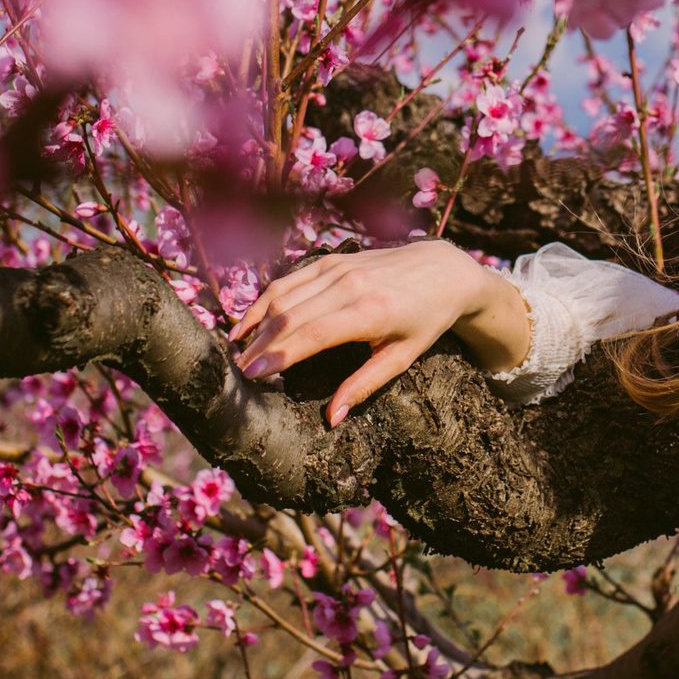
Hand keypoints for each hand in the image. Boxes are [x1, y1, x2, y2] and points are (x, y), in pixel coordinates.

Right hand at [231, 238, 523, 428]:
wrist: (442, 269)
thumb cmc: (425, 320)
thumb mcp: (402, 357)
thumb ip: (364, 385)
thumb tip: (332, 419)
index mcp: (371, 312)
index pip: (313, 334)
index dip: (279, 355)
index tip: (251, 375)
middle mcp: (351, 285)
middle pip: (290, 315)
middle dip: (259, 345)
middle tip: (237, 372)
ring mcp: (338, 267)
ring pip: (284, 295)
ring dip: (256, 323)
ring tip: (237, 351)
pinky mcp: (331, 260)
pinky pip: (290, 279)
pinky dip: (265, 300)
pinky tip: (248, 322)